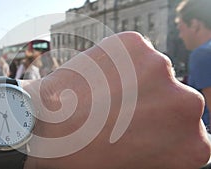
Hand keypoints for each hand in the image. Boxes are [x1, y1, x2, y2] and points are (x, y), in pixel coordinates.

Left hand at [23, 32, 210, 168]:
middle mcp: (186, 104)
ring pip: (154, 74)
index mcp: (193, 144)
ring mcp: (161, 68)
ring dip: (137, 83)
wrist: (42, 127)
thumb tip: (160, 137)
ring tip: (107, 96)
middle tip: (124, 113)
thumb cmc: (84, 156)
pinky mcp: (134, 44)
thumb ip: (160, 152)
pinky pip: (134, 53)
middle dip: (153, 106)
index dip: (163, 131)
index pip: (190, 133)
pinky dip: (121, 63)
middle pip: (176, 101)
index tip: (145, 131)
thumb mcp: (133, 168)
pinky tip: (100, 78)